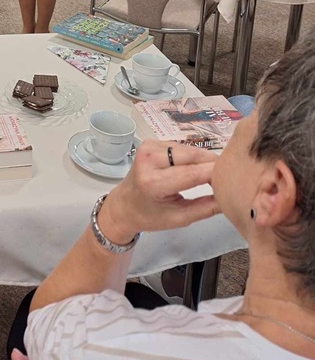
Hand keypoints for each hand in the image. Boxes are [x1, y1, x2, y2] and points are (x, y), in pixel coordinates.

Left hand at [99, 141, 219, 244]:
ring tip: (213, 174)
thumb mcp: (180, 218)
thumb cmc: (150, 216)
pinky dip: (192, 156)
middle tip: (229, 176)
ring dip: (203, 160)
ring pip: (189, 149)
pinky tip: (195, 167)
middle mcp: (149, 159)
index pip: (193, 174)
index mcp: (153, 182)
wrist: (124, 204)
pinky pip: (181, 147)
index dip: (216, 174)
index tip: (235, 178)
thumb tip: (231, 197)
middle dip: (213, 165)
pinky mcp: (151, 141)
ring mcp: (148, 147)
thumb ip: (207, 207)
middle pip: (193, 156)